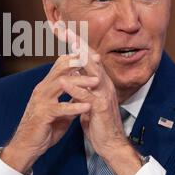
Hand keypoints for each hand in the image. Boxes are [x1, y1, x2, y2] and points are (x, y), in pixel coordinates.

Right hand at [0, 54, 98, 173]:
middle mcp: (42, 89)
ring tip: (97, 81)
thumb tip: (84, 93)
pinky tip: (88, 106)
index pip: (60, 65)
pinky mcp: (43, 114)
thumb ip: (70, 100)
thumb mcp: (60, 111)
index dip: (77, 59)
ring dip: (80, 81)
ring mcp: (41, 101)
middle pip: (61, 69)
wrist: (27, 146)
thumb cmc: (43, 128)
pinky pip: (61, 107)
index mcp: (46, 87)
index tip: (94, 56)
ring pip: (61, 84)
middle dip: (80, 63)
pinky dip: (75, 106)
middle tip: (97, 61)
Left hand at [65, 30, 141, 174]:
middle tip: (66, 30)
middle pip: (91, 59)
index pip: (88, 58)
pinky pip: (88, 97)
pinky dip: (76, 89)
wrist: (110, 144)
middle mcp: (104, 85)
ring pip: (93, 74)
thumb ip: (83, 86)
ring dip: (80, 61)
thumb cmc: (98, 122)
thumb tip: (74, 74)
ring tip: (68, 48)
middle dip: (79, 44)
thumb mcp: (89, 100)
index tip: (64, 31)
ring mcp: (104, 96)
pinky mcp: (101, 109)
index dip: (77, 44)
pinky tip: (65, 82)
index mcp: (100, 82)